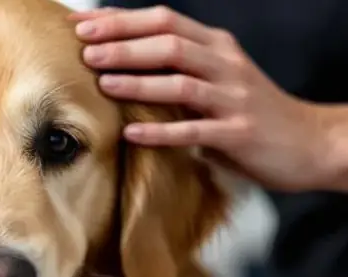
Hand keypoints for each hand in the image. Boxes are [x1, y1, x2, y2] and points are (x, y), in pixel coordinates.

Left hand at [71, 6, 334, 191]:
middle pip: (170, 44)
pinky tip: (131, 134)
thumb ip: (178, 70)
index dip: (122, 20)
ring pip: (181, 82)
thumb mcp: (215, 80)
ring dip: (139, 81)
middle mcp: (226, 64)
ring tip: (102, 82)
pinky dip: (161, 132)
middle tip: (85, 48)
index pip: (165, 22)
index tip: (81, 23)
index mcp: (217, 46)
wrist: (308, 142)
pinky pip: (195, 131)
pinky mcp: (238, 134)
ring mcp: (233, 98)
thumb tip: (119, 64)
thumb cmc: (248, 113)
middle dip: (125, 44)